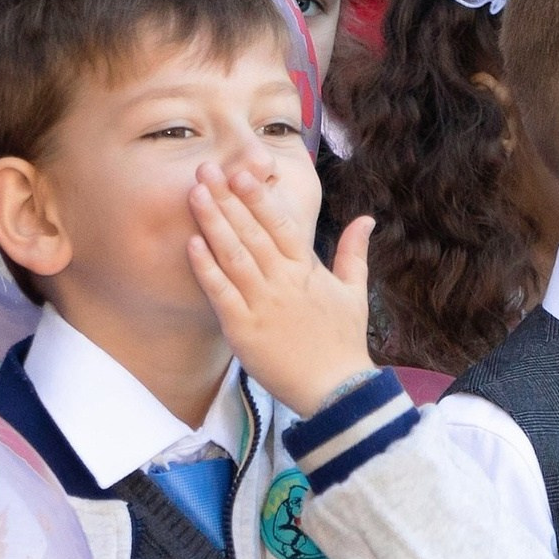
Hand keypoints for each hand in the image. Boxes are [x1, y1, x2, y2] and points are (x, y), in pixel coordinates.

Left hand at [187, 158, 373, 416]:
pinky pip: (221, 293)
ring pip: (233, 255)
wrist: (335, 390)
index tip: (241, 172)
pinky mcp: (244, 330)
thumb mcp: (353, 292)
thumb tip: (366, 219)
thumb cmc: (343, 341)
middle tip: (205, 168)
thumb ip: (354, 252)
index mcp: (307, 269)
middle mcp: (284, 281)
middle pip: (251, 232)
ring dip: (213, 222)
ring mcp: (263, 304)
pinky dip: (206, 268)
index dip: (259, 197)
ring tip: (195, 194)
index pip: (281, 223)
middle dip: (228, 198)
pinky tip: (191, 244)